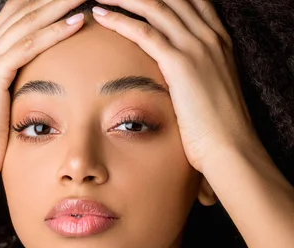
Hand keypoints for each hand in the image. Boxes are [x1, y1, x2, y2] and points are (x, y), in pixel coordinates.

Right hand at [0, 0, 85, 185]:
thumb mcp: (5, 109)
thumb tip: (43, 94)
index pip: (18, 15)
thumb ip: (18, 92)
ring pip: (29, 20)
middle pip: (24, 8)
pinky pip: (29, 45)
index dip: (45, 3)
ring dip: (60, 4)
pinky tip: (78, 21)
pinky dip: (55, 31)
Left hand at [91, 0, 258, 173]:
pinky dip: (120, 20)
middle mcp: (209, 37)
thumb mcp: (212, 94)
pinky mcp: (180, 64)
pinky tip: (102, 15)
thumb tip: (180, 85)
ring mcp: (196, 47)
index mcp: (219, 41)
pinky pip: (145, 33)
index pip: (191, 0)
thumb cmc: (219, 132)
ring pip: (155, 6)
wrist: (231, 148)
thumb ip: (197, 79)